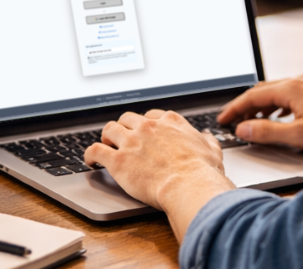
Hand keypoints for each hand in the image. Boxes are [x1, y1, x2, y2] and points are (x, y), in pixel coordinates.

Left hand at [85, 110, 235, 241]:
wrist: (189, 185)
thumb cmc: (202, 171)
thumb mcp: (212, 150)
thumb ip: (207, 141)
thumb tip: (206, 137)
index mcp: (170, 122)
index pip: (151, 115)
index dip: (145, 124)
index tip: (143, 131)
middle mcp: (148, 127)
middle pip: (127, 119)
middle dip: (124, 128)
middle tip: (123, 138)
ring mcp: (131, 142)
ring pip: (109, 129)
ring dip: (107, 137)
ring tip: (106, 146)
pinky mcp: (118, 160)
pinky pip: (96, 150)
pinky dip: (90, 154)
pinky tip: (90, 161)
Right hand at [217, 75, 302, 154]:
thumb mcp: (298, 136)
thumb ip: (267, 132)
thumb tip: (243, 129)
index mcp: (291, 88)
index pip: (252, 96)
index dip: (234, 109)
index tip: (222, 120)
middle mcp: (300, 81)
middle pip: (262, 91)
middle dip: (244, 106)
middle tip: (231, 121)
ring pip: (276, 92)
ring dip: (260, 106)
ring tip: (250, 122)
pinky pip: (289, 95)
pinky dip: (276, 106)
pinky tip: (278, 118)